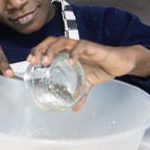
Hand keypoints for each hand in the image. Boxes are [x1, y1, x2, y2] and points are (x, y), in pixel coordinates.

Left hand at [27, 37, 149, 109]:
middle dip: (40, 50)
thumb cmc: (101, 68)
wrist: (119, 63)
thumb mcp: (88, 84)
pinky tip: (70, 61)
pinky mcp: (92, 47)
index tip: (29, 62)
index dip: (37, 52)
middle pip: (51, 42)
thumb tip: (75, 109)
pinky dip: (74, 53)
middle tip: (34, 61)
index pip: (47, 48)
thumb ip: (80, 94)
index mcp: (66, 54)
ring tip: (46, 60)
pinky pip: (81, 46)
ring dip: (52, 50)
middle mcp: (71, 48)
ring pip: (62, 41)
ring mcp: (81, 46)